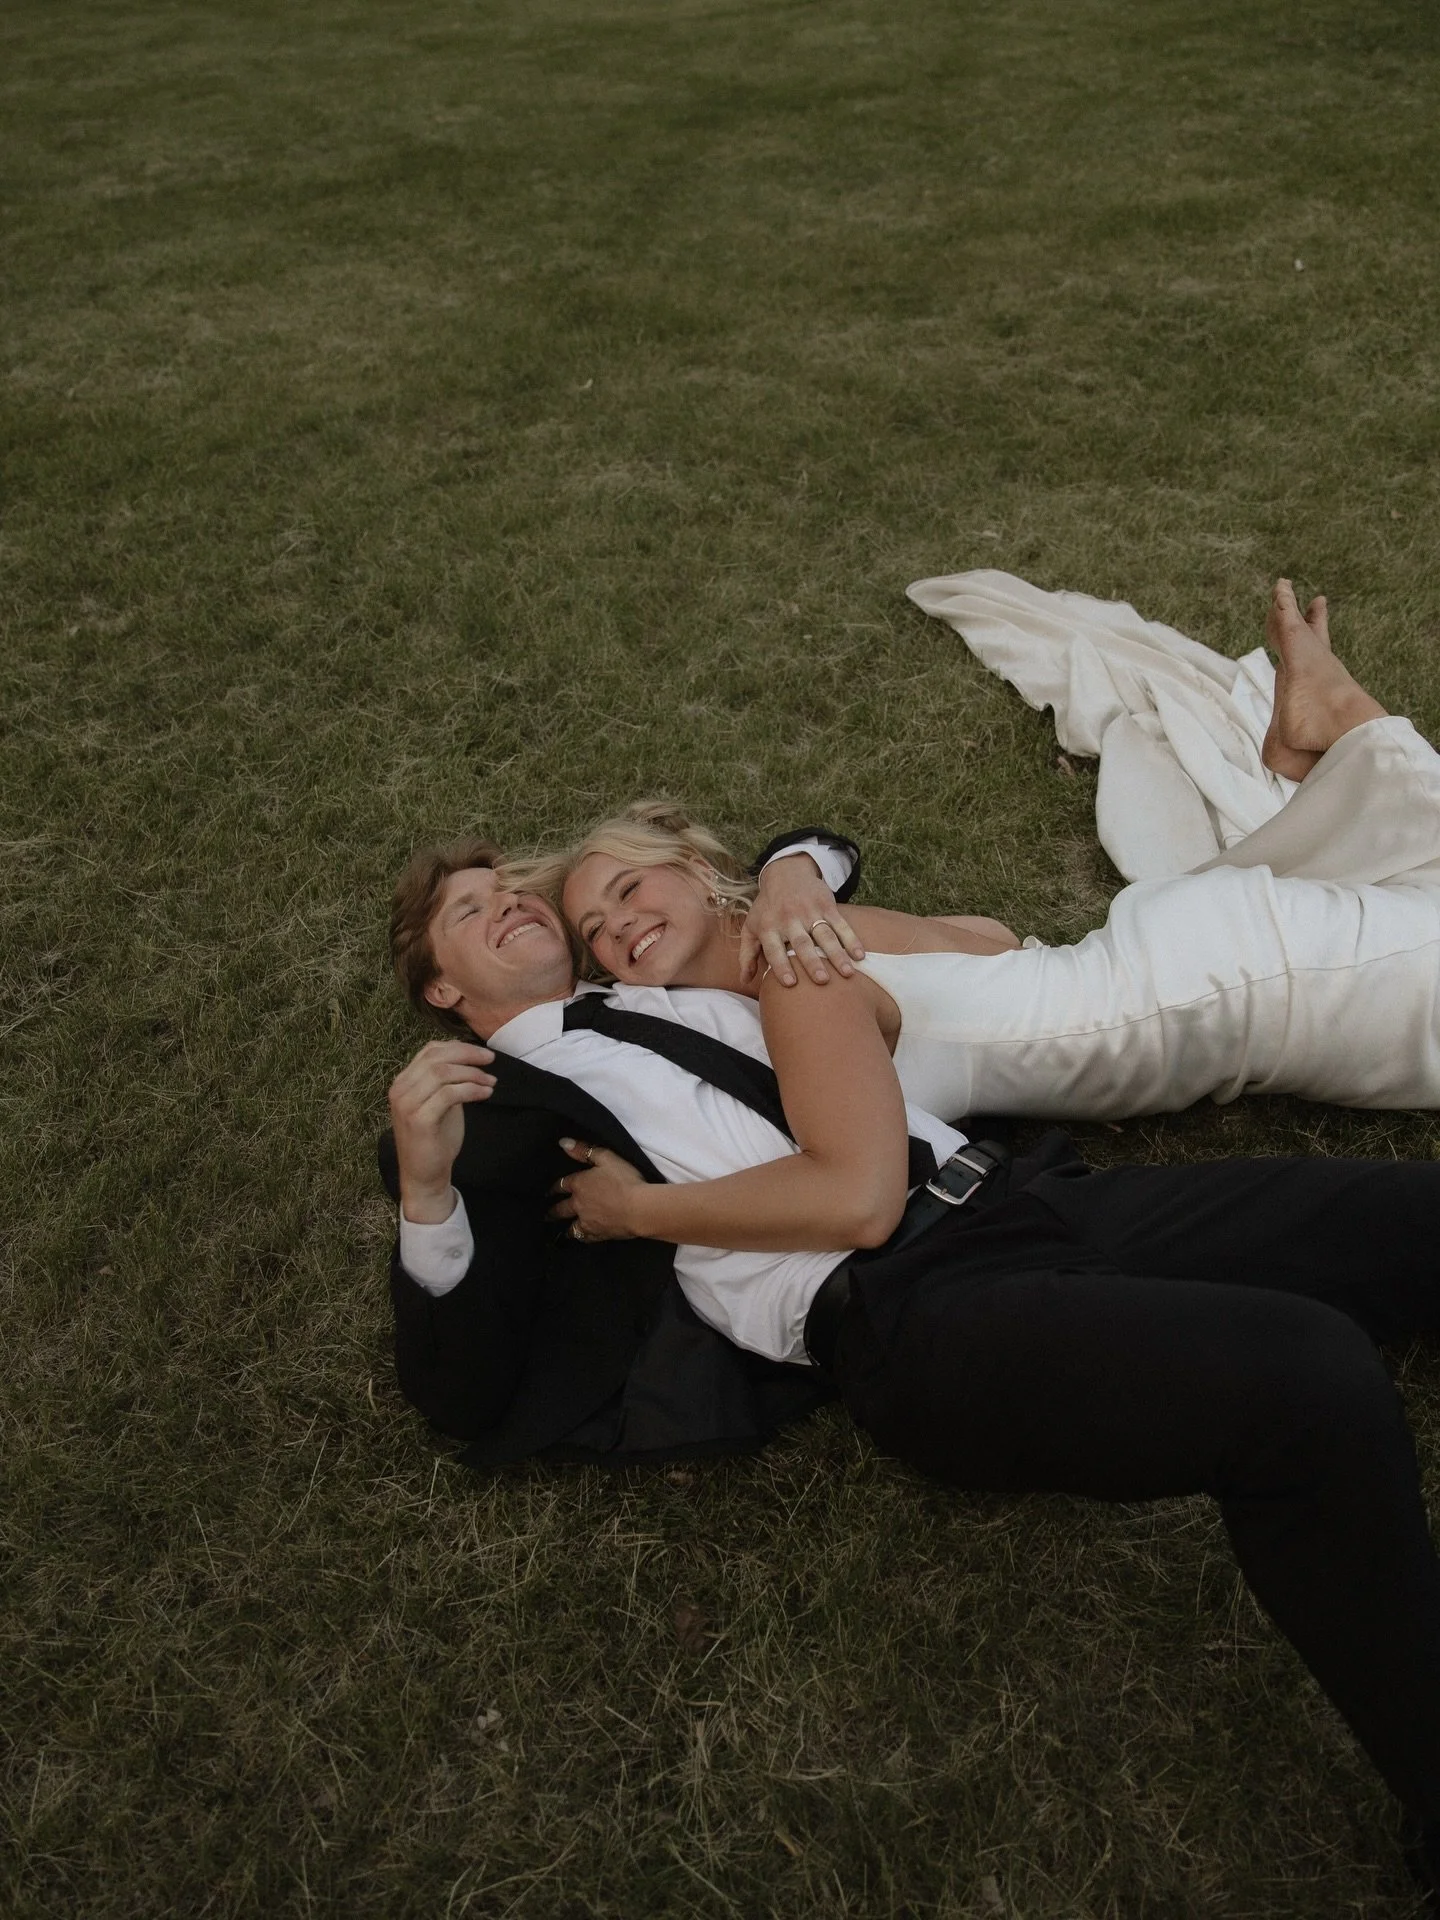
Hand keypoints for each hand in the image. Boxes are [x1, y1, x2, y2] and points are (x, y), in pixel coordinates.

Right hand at [388, 1040, 495, 1220]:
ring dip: (472, 1074)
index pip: (430, 1051)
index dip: (459, 1047)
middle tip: (491, 1061)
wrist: (424, 1175)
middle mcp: (400, 1089)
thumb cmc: (434, 1139)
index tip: (483, 1054)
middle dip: (468, 1055)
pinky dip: (471, 1090)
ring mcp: (407, 1104)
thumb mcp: (439, 1103)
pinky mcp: (419, 1120)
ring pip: (442, 1073)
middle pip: (436, 1058)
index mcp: (403, 1082)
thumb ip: (446, 1082)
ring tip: (491, 1082)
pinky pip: (449, 1094)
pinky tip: (485, 1095)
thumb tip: (469, 1060)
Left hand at [548, 1137, 647, 1241]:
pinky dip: (581, 1238)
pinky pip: (585, 1238)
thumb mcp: (606, 1158)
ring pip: (571, 1227)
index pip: (562, 1185)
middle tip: (546, 1216)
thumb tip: (563, 1143)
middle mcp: (579, 1204)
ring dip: (565, 1229)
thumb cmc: (624, 1180)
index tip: (549, 1192)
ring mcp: (587, 1222)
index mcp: (579, 1185)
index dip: (555, 1188)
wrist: (639, 1208)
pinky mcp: (598, 1235)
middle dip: (553, 1211)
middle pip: (561, 1209)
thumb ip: (584, 1150)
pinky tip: (580, 1239)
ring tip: (560, 1233)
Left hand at [740, 854, 864, 986]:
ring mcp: (810, 912)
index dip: (781, 965)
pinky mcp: (827, 905)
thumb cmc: (767, 908)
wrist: (785, 873)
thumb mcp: (751, 927)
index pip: (774, 950)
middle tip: (822, 980)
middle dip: (812, 961)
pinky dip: (851, 939)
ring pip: (825, 935)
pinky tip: (860, 955)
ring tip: (847, 972)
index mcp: (769, 927)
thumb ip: (746, 954)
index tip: (790, 983)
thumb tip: (745, 981)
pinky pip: (841, 924)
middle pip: (802, 943)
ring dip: (837, 954)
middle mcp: (789, 920)